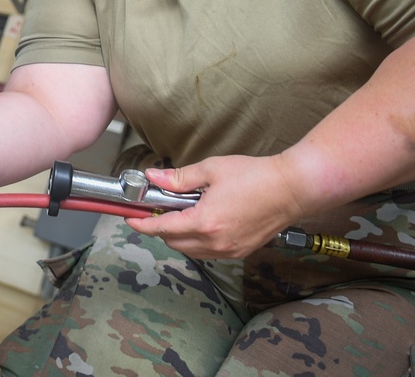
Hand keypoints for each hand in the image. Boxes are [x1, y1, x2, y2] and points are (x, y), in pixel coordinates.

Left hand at [126, 154, 304, 258]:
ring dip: (178, 236)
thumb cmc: (256, 177)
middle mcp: (215, 242)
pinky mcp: (240, 251)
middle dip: (160, 228)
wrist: (292, 189)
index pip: (162, 229)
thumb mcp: (211, 170)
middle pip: (173, 243)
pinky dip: (197, 241)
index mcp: (205, 222)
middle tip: (158, 209)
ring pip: (190, 251)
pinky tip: (200, 221)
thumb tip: (154, 177)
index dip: (142, 225)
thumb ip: (178, 178)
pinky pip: (208, 253)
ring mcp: (229, 250)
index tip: (131, 219)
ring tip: (180, 213)